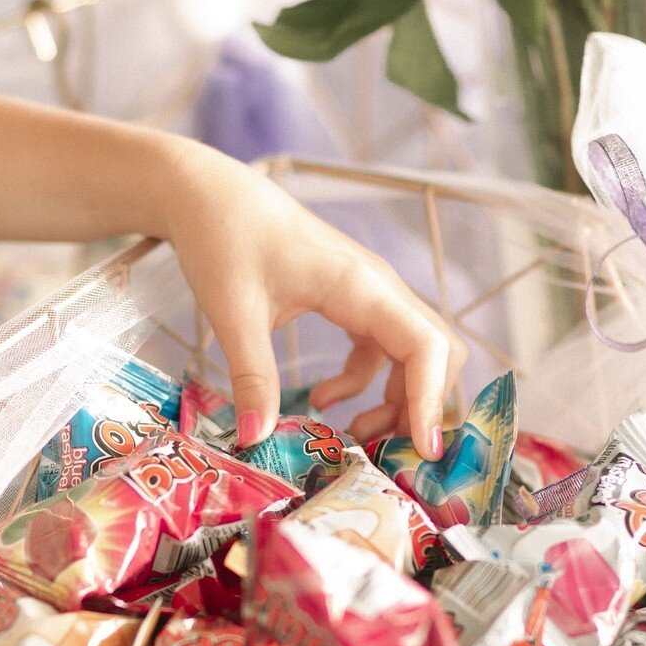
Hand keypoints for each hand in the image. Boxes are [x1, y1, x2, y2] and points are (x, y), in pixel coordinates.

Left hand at [160, 141, 464, 457]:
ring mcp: (368, 292)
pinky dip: (366, 381)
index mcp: (361, 286)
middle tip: (388, 453)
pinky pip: (380, 347)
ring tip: (356, 435)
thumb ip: (252, 377)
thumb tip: (256, 441)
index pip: (426, 347)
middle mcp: (377, 288)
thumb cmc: (224, 238)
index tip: (421, 451)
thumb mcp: (233, 313)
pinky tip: (322, 399)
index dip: (431, 401)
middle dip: (423, 406)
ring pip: (413, 353)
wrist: (209, 193)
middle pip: (436, 353)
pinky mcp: (350, 298)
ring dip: (397, 398)